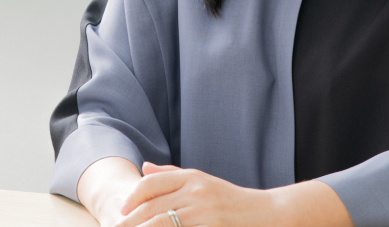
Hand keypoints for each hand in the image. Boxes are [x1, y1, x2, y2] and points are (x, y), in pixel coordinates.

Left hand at [113, 162, 274, 226]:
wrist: (266, 214)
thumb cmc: (230, 200)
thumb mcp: (203, 182)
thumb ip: (172, 175)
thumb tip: (144, 167)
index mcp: (192, 177)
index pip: (152, 183)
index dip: (133, 197)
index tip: (122, 211)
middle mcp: (196, 191)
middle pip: (152, 207)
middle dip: (130, 221)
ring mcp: (204, 211)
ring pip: (161, 223)